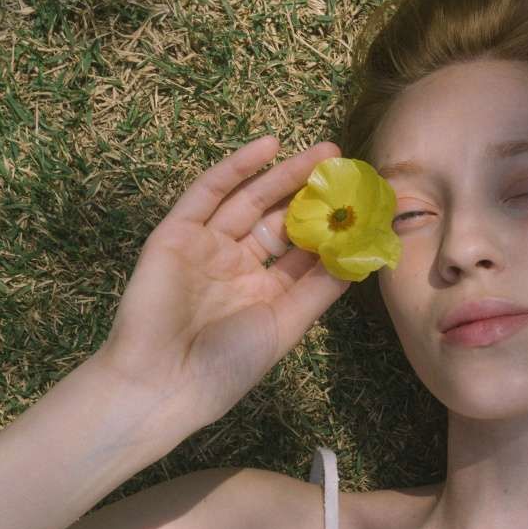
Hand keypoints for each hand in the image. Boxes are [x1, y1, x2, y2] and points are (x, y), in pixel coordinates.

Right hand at [98, 135, 351, 428]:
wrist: (163, 382)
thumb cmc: (228, 365)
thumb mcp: (286, 325)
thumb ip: (320, 288)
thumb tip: (360, 254)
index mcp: (263, 291)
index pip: (303, 250)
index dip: (331, 226)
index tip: (363, 202)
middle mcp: (236, 265)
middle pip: (279, 218)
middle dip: (311, 192)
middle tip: (344, 165)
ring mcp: (205, 246)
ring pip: (250, 200)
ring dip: (285, 173)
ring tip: (324, 152)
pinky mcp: (176, 233)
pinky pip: (209, 193)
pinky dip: (237, 168)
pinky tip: (269, 146)